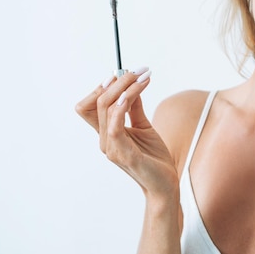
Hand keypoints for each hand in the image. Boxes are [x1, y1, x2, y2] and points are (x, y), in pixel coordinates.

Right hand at [75, 68, 178, 198]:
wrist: (165, 184)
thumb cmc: (154, 158)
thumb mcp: (144, 127)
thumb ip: (135, 109)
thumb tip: (132, 86)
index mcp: (107, 134)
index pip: (89, 106)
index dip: (102, 86)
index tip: (123, 72)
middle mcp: (105, 140)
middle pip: (98, 102)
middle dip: (118, 81)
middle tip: (138, 70)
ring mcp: (112, 148)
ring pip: (107, 108)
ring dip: (125, 88)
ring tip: (143, 77)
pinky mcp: (124, 154)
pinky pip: (115, 124)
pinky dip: (122, 105)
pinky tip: (134, 93)